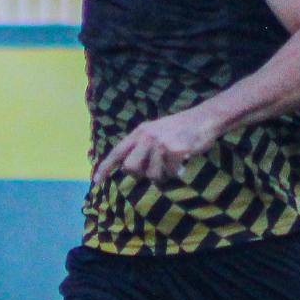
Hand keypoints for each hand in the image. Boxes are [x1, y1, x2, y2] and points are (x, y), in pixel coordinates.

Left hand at [92, 105, 222, 188]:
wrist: (204, 119)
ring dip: (162, 175)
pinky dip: (176, 172)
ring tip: (172, 163)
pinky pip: (169, 174)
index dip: (105, 168)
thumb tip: (130, 169)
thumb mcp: (156, 131)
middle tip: (155, 168)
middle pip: (131, 168)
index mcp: (140, 132)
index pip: (117, 152)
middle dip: (140, 174)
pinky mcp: (174, 151)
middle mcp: (146, 137)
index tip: (95, 181)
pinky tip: (182, 162)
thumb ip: (142, 146)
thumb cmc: (180, 129)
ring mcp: (160, 144)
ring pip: (152, 175)